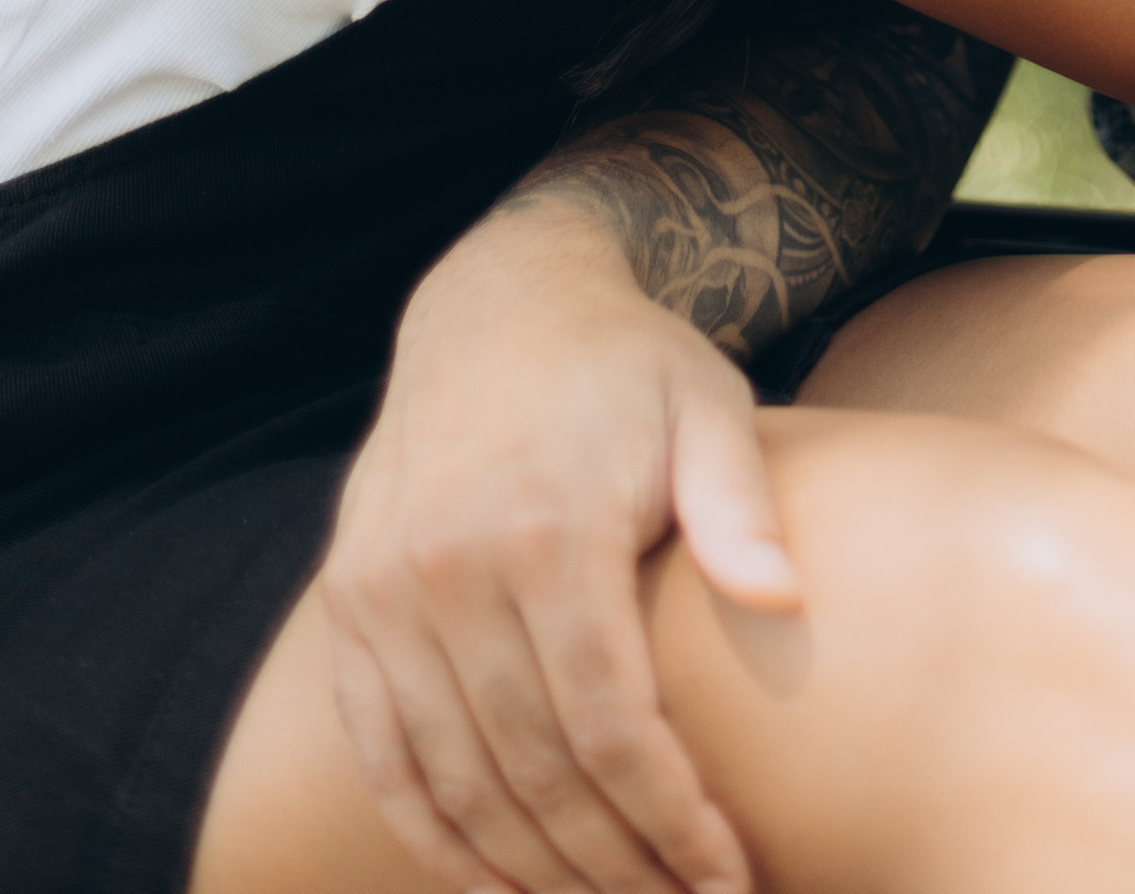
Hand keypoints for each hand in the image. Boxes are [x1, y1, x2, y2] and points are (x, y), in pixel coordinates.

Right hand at [319, 203, 797, 893]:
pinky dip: (435, 839)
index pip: (610, 725)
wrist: (499, 300)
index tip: (726, 879)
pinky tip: (499, 889)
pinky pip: (384, 757)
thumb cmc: (628, 366)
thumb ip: (741, 505)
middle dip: (613, 867)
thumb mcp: (707, 402)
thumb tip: (784, 601)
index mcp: (548, 529)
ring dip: (531, 873)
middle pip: (534, 772)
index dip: (669, 821)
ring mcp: (385, 593)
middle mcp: (448, 569)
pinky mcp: (350, 606)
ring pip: (455, 783)